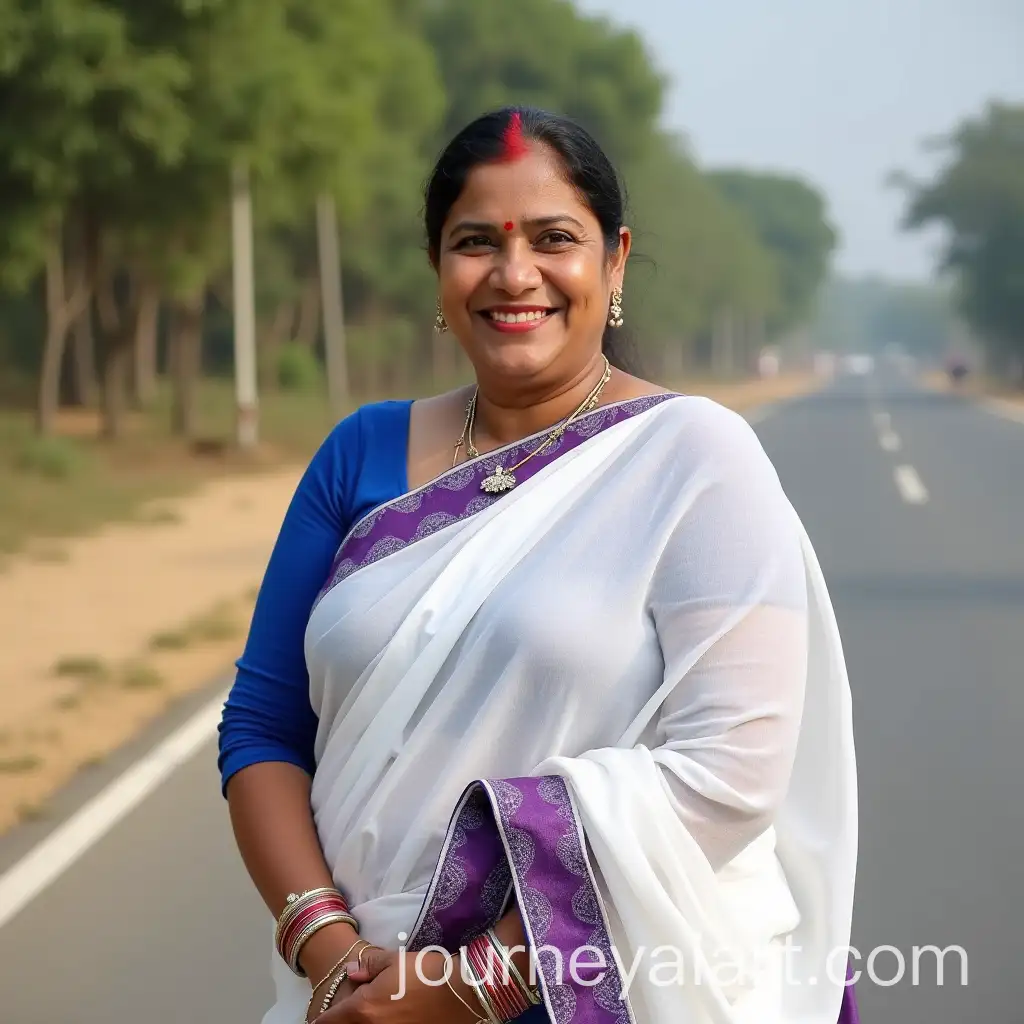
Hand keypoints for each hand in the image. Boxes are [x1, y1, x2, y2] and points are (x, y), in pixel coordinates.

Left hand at [318, 947, 482, 1023]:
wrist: (460, 993)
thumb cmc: (425, 973)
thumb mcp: (395, 961)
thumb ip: (369, 967)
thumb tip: (351, 972)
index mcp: (363, 1010)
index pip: (329, 1021)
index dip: (323, 1019)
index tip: (321, 1017)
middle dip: (341, 1023)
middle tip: (342, 1016)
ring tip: (367, 1016)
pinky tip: (385, 1020)